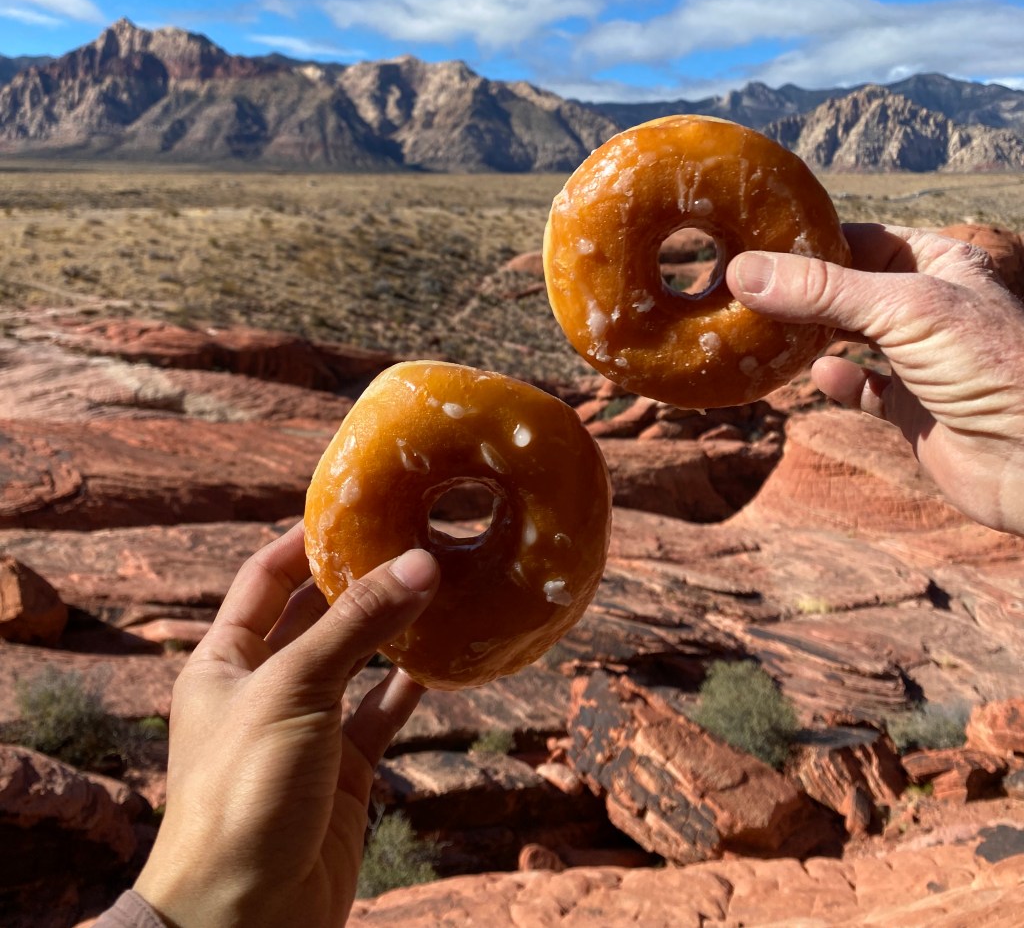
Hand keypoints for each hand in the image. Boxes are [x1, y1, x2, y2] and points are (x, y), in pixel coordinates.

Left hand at [134, 526, 438, 927]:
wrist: (244, 920)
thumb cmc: (241, 795)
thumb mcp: (293, 691)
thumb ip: (358, 626)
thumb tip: (420, 563)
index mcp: (223, 660)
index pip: (264, 577)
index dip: (304, 538)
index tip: (354, 505)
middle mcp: (263, 686)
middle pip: (317, 613)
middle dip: (361, 577)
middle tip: (415, 535)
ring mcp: (306, 728)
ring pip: (358, 659)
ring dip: (395, 626)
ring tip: (443, 583)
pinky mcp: (344, 771)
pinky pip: (384, 711)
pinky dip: (415, 684)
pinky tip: (449, 655)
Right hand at [726, 224, 1023, 535]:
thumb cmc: (988, 365)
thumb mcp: (902, 308)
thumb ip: (822, 290)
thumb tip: (742, 271)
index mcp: (938, 262)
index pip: (860, 238)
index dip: (809, 241)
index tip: (751, 246)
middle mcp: (929, 305)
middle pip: (848, 288)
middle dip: (800, 292)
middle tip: (742, 290)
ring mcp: (920, 358)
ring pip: (849, 337)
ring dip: (810, 336)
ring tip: (763, 330)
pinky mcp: (913, 409)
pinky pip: (862, 389)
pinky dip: (837, 383)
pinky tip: (818, 376)